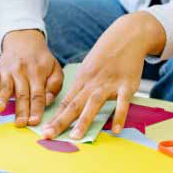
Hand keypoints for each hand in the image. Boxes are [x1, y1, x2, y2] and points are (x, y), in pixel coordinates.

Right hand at [0, 30, 62, 126]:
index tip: (34, 121)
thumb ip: (55, 86)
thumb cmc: (41, 61)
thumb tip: (47, 100)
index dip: (36, 109)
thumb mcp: (55, 70)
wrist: (25, 41)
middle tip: (20, 123)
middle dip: (21, 110)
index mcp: (38, 74)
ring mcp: (9, 70)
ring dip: (1, 97)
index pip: (38, 95)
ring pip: (6, 87)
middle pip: (22, 94)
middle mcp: (23, 72)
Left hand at [42, 12, 163, 138]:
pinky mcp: (127, 85)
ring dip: (84, 121)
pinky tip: (117, 130)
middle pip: (73, 105)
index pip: (65, 102)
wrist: (128, 36)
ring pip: (93, 104)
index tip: (44, 131)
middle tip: (48, 135)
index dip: (54, 118)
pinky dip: (119, 116)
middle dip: (60, 122)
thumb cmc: (107, 55)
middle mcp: (92, 83)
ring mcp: (109, 84)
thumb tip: (70, 105)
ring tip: (75, 137)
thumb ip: (82, 87)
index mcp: (82, 80)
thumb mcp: (89, 68)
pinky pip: (122, 103)